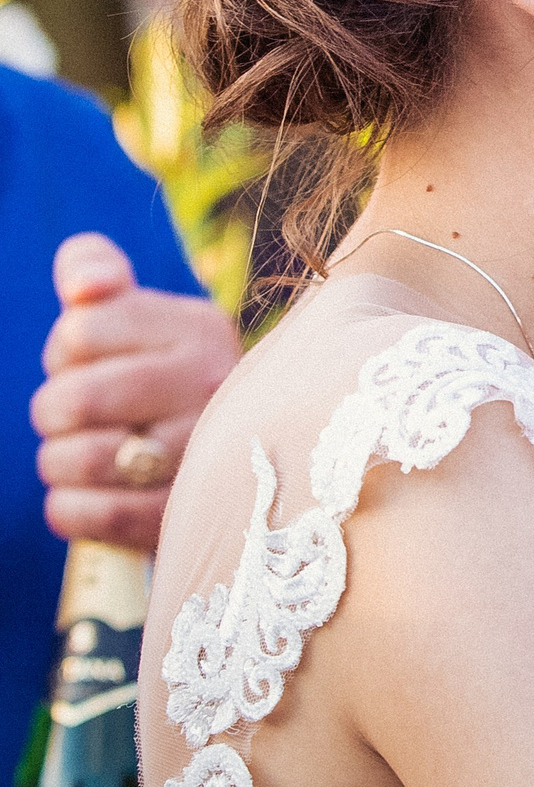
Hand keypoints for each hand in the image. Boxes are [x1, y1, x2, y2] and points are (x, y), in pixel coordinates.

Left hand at [31, 234, 238, 549]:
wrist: (225, 460)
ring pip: (78, 459)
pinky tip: (88, 496)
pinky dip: (69, 509)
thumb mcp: (133, 314)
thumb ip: (95, 271)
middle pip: (72, 399)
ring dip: (60, 463)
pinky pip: (90, 514)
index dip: (65, 354)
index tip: (93, 363)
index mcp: (197, 329)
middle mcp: (212, 385)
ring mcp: (203, 453)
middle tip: (76, 418)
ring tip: (87, 456)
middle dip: (53, 412)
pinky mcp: (181, 516)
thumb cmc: (153, 375)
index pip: (79, 332)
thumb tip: (83, 288)